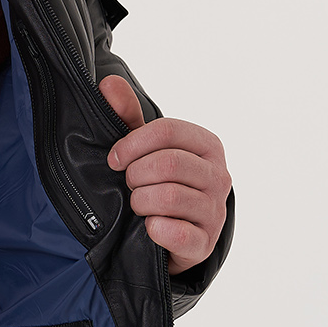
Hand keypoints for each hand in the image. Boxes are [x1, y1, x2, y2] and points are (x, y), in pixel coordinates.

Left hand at [99, 75, 231, 275]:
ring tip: (139, 205)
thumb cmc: (157, 183)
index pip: (167, 130)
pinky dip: (154, 229)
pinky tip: (150, 228)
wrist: (172, 235)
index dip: (131, 144)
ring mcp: (215, 211)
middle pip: (167, 164)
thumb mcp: (143, 149)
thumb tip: (109, 83)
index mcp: (207, 145)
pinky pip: (176, 233)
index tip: (114, 159)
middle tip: (129, 185)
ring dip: (140, 202)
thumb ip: (127, 116)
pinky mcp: (205, 243)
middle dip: (135, 175)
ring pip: (168, 197)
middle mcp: (219, 175)